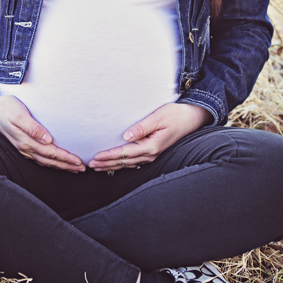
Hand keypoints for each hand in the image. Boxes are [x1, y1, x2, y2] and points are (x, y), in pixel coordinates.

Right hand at [0, 84, 85, 172]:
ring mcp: (24, 149)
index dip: (65, 158)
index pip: (50, 153)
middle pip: (50, 160)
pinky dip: (52, 163)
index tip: (78, 161)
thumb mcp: (19, 114)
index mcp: (26, 142)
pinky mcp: (24, 146)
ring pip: (46, 162)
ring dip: (61, 166)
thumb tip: (47, 139)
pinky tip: (59, 163)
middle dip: (67, 166)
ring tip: (75, 169)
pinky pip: (40, 159)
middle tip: (83, 168)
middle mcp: (25, 148)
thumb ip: (33, 127)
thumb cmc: (7, 108)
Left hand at [88, 103, 212, 171]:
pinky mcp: (152, 152)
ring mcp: (152, 155)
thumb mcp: (159, 117)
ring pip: (128, 163)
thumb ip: (142, 127)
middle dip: (106, 163)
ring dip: (112, 165)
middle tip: (90, 165)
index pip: (125, 153)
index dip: (109, 156)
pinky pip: (134, 161)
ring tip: (97, 167)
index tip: (96, 157)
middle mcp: (151, 154)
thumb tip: (126, 136)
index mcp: (151, 146)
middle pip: (124, 161)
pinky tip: (113, 164)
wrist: (192, 118)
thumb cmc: (176, 115)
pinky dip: (121, 163)